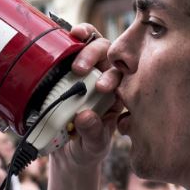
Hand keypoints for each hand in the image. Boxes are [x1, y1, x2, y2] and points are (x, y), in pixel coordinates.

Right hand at [55, 24, 121, 168]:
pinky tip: (64, 37)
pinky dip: (69, 40)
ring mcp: (88, 71)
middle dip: (95, 56)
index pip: (125, 74)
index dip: (114, 75)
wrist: (69, 152)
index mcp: (120, 94)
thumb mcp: (93, 145)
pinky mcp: (68, 67)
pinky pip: (72, 48)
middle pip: (109, 55)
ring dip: (83, 44)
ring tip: (68, 53)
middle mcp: (106, 78)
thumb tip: (85, 117)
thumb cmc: (89, 147)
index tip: (100, 87)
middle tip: (79, 70)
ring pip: (93, 45)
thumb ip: (93, 133)